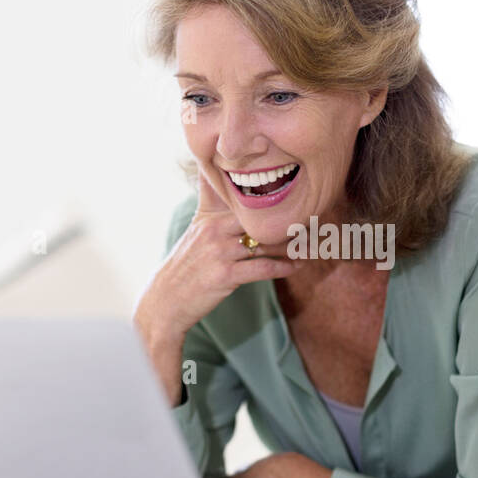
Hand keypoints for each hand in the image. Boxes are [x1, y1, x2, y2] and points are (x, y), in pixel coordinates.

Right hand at [133, 168, 300, 403]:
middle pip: (261, 219)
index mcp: (210, 217)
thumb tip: (217, 176)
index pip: (245, 200)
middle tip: (312, 221)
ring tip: (311, 244)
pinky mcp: (225, 276)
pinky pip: (262, 268)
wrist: (165, 300)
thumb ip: (211, 206)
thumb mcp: (196, 231)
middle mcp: (215, 230)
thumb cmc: (186, 267)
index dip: (271, 197)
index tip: (297, 195)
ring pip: (266, 244)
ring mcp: (220, 252)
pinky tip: (296, 266)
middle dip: (287, 221)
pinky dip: (282, 267)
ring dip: (292, 245)